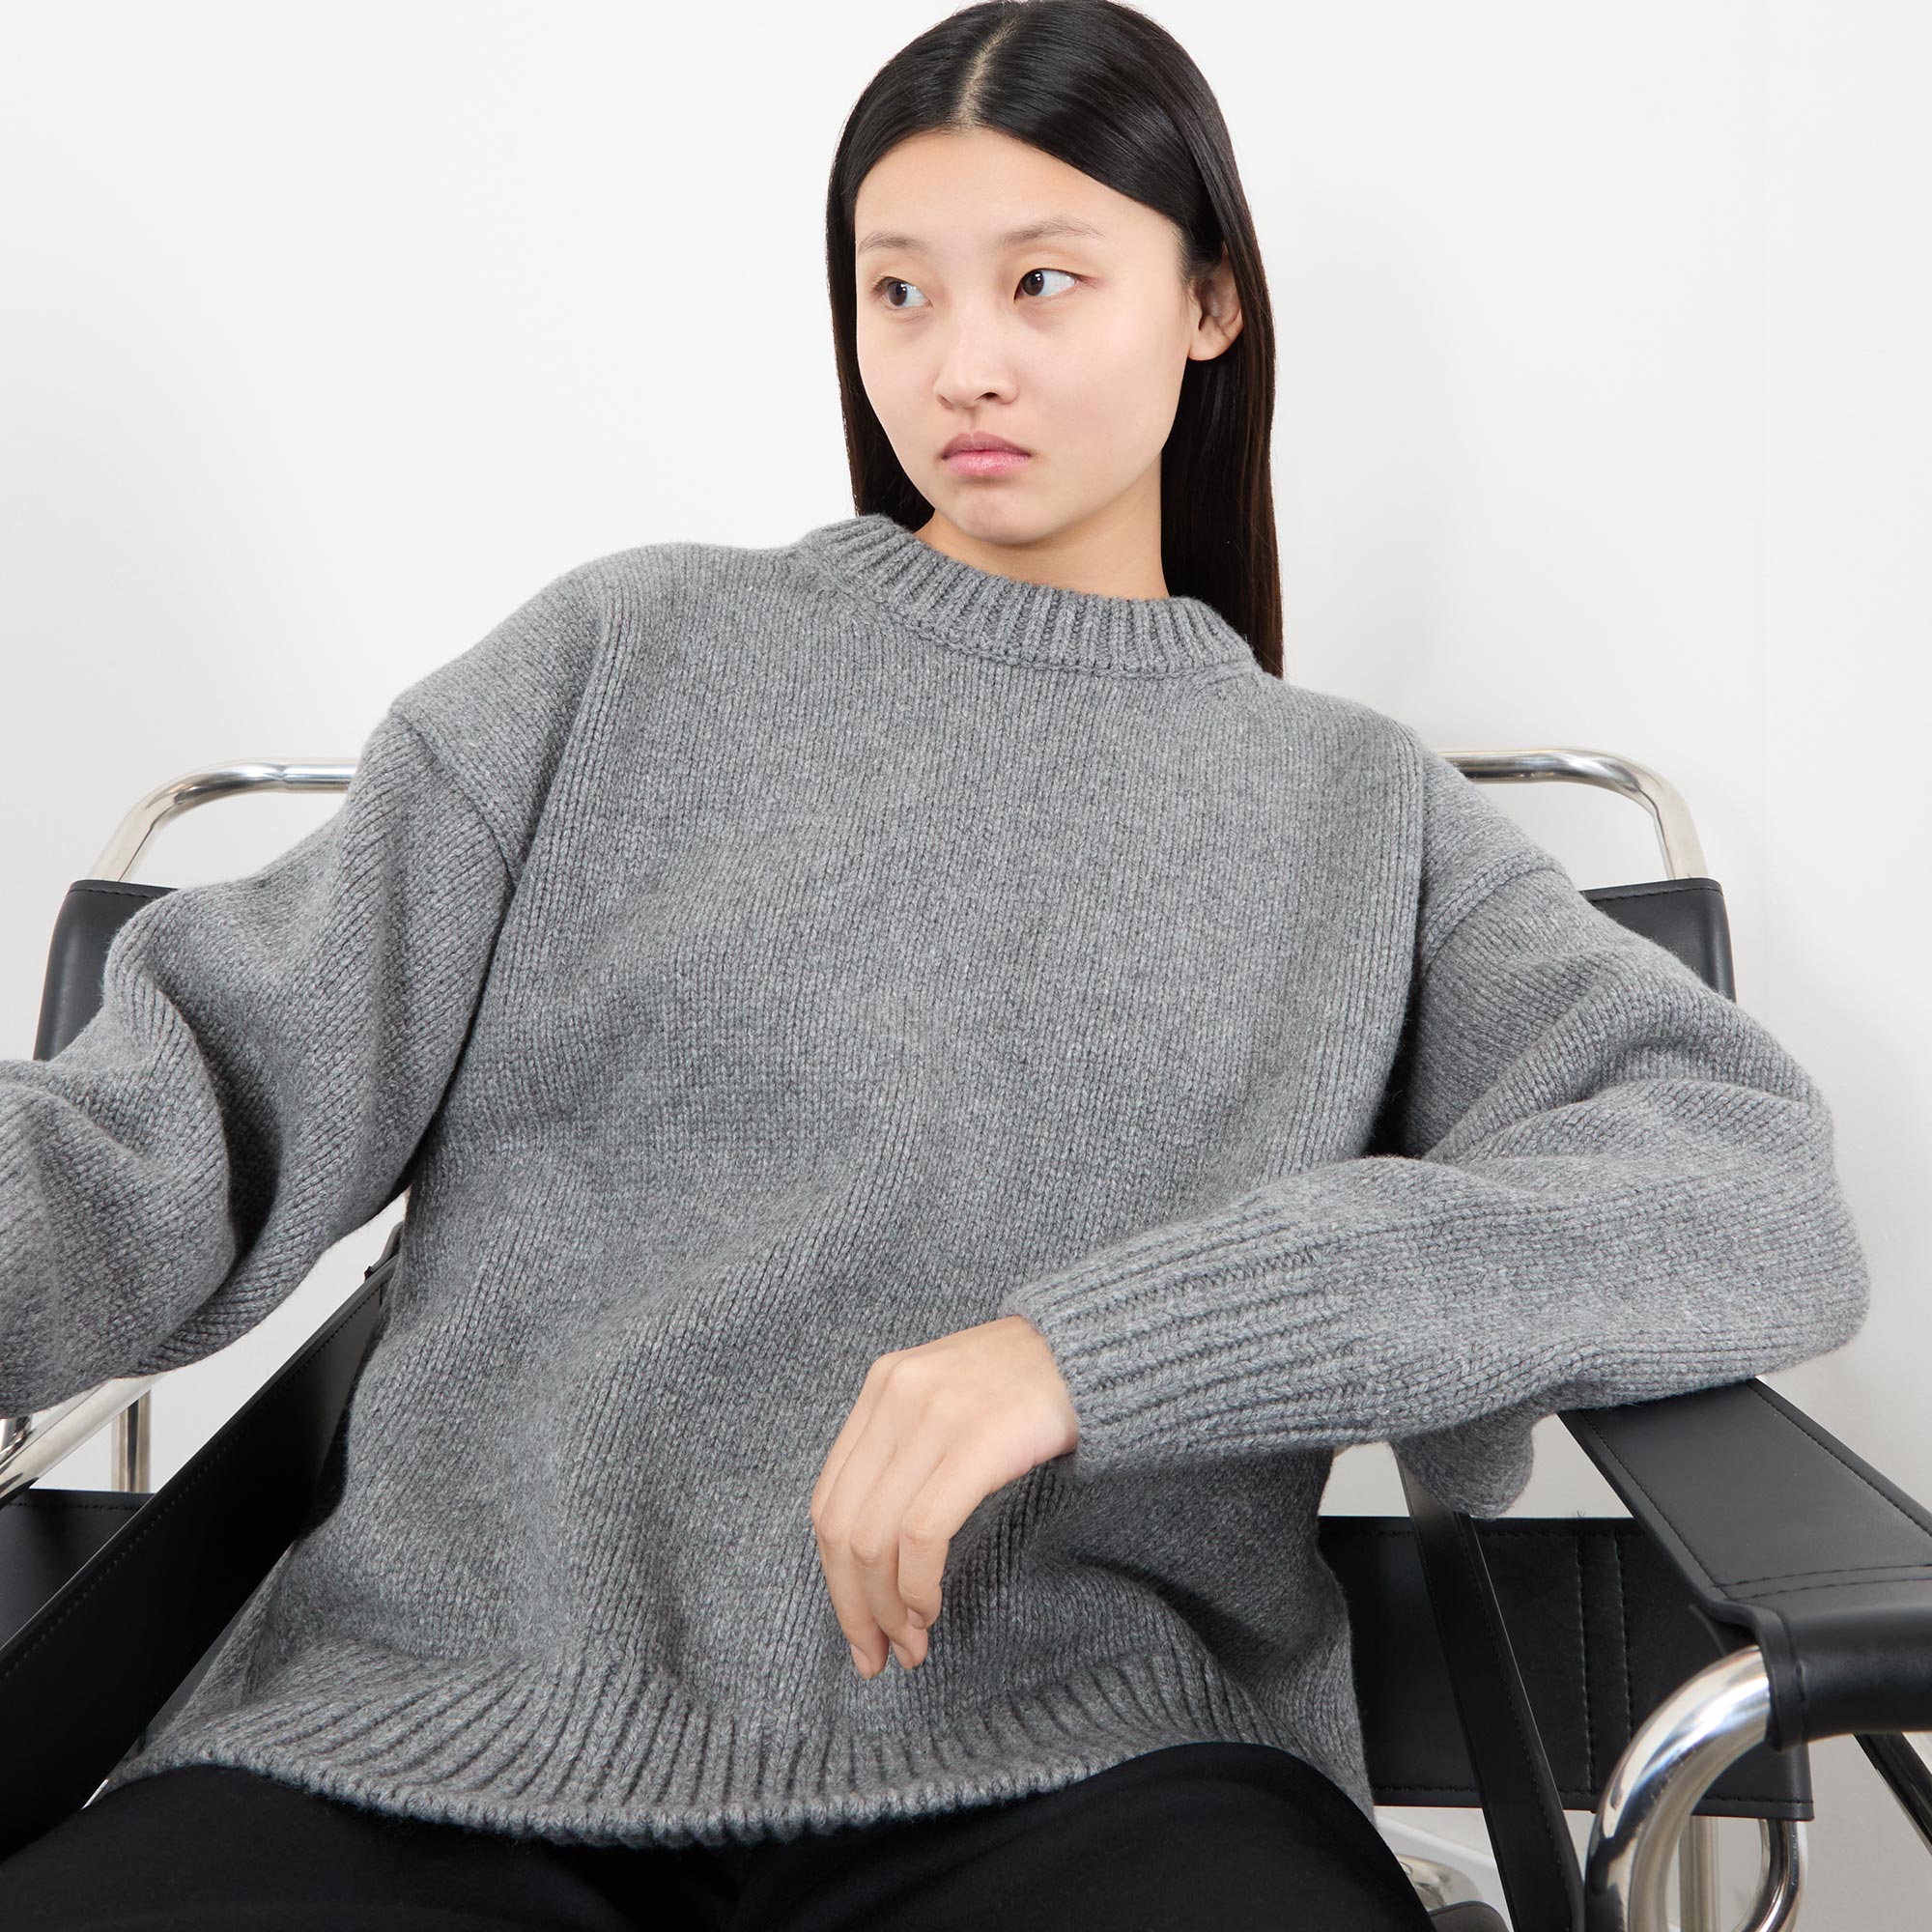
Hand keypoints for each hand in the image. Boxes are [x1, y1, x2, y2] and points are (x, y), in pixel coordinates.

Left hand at [809, 1313, 1078, 1678]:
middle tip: (877, 1657)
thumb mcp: (947, 1400)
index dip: (835, 1579)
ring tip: (912, 1643)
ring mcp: (935, 1414)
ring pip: (878, 1538)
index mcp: (881, 1387)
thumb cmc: (1026, 1386)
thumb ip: (905, 1452)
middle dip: (856, 1607)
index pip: (829, 1502)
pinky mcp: (978, 1439)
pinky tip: (932, 1609)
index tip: (858, 1629)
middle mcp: (896, 1395)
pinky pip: (925, 1532)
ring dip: (890, 1608)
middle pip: (844, 1527)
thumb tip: (873, 1555)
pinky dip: (919, 1585)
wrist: (1095, 1348)